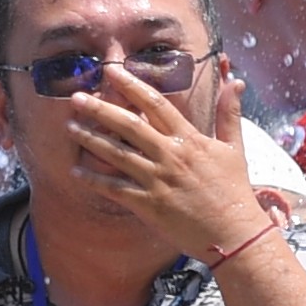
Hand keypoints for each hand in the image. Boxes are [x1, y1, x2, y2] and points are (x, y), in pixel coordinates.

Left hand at [61, 71, 263, 270]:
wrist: (235, 234)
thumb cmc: (234, 191)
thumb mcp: (234, 148)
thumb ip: (229, 114)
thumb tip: (235, 80)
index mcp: (190, 139)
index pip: (157, 104)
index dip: (132, 85)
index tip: (111, 71)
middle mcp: (171, 156)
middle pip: (130, 125)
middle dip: (101, 109)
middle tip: (76, 97)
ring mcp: (159, 180)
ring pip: (118, 154)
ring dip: (91, 139)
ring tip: (69, 126)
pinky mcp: (150, 205)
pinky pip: (116, 189)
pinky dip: (94, 179)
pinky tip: (75, 170)